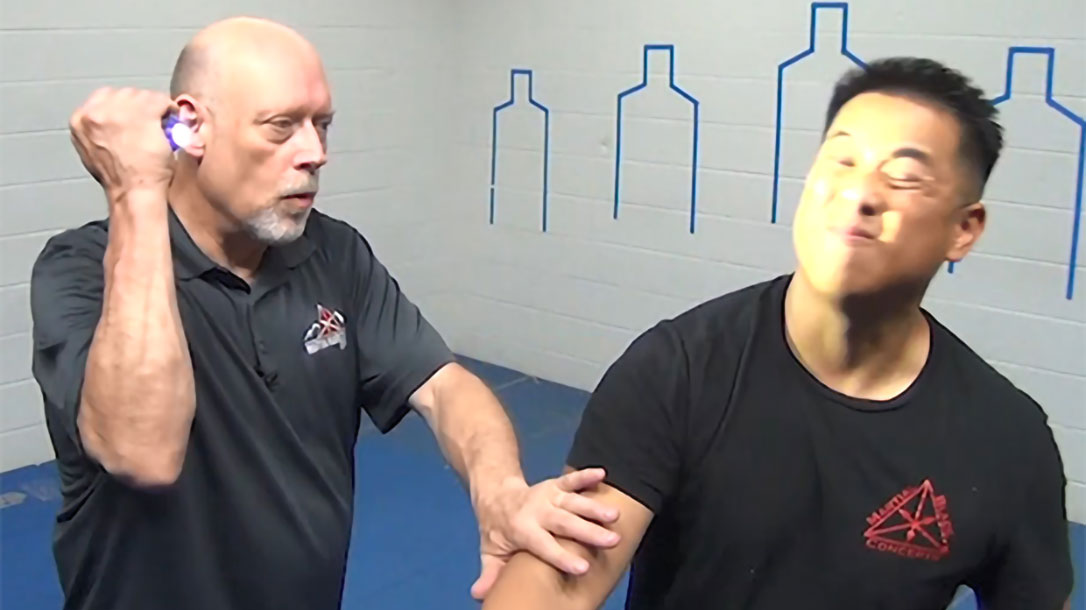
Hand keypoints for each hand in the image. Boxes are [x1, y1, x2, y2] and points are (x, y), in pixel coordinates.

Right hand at [68, 87, 178, 199]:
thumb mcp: (94, 149)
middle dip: (141, 106)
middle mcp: (95, 112)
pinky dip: (169, 110)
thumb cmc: (121, 179)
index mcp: (80, 119)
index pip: (105, 97)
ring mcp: (119, 111)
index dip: (125, 107)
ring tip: (161, 126)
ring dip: (155, 108)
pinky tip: (172, 123)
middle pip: (125, 93)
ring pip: (144, 95)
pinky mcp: (143, 114)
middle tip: (152, 122)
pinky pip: (161, 101)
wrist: (133, 193)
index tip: (136, 116)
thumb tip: (115, 121)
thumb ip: (100, 129)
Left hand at [470, 468, 620, 599]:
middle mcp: (536, 511)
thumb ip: (490, 574)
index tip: (583, 569)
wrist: (495, 495)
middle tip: (612, 541)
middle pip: (564, 522)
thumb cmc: (498, 531)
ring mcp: (547, 496)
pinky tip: (603, 474)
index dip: (562, 557)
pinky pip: (571, 479)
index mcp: (521, 530)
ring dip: (594, 507)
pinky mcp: (555, 484)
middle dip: (588, 531)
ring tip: (615, 515)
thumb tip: (479, 595)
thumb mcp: (491, 553)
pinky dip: (586, 475)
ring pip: (573, 501)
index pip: (544, 545)